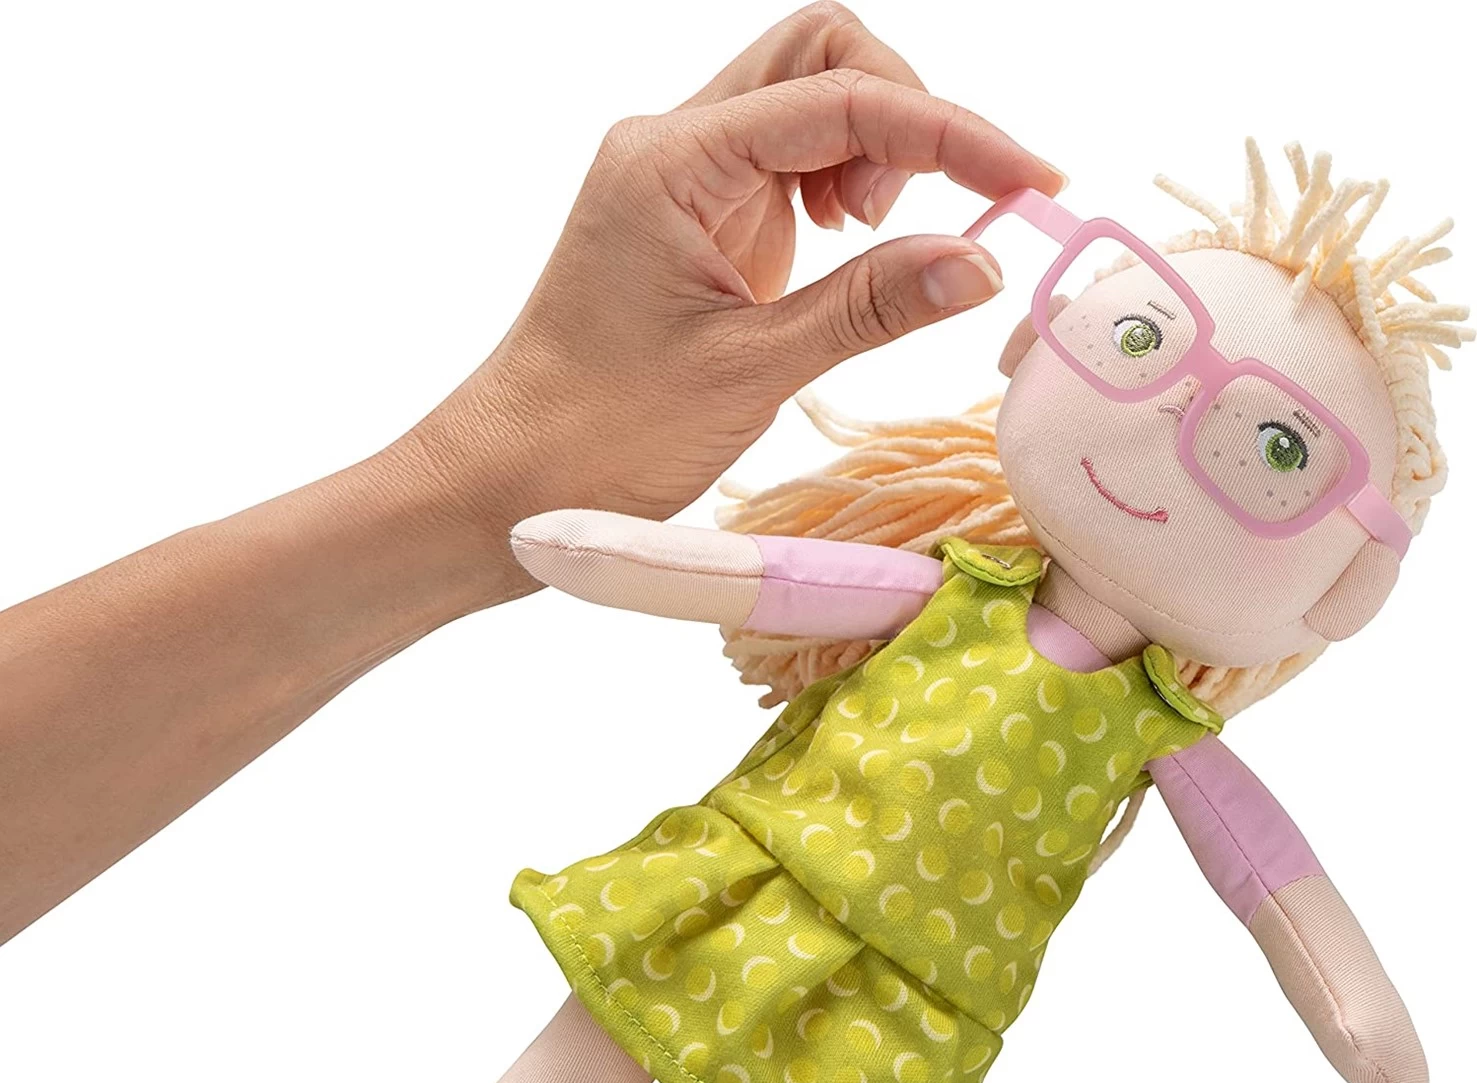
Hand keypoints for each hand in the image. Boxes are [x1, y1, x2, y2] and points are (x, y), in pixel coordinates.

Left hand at [396, 2, 1064, 562]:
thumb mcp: (752, 370)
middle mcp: (675, 144)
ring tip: (870, 240)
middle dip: (901, 110)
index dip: (952, 132)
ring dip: (873, 150)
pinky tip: (845, 248)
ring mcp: (684, 175)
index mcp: (673, 162)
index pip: (840, 98)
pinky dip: (845, 186)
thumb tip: (986, 261)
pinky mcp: (697, 214)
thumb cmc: (603, 432)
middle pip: (819, 51)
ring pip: (807, 97)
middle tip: (909, 216)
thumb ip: (872, 305)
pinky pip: (789, 159)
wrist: (509, 476)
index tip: (1033, 181)